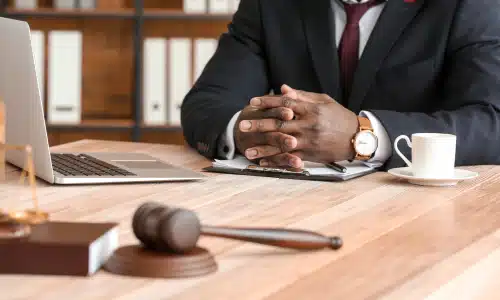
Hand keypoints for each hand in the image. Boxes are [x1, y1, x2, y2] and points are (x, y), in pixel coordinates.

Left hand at [240, 85, 358, 167]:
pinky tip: (263, 163)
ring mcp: (308, 141)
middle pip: (279, 123)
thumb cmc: (339, 117)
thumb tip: (283, 89)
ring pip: (282, 144)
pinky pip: (289, 158)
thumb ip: (302, 96)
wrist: (357, 137)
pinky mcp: (310, 155)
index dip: (267, 102)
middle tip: (242, 126)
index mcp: (311, 109)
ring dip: (263, 148)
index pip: (285, 103)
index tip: (252, 102)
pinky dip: (276, 161)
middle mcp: (308, 125)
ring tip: (247, 151)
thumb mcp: (324, 101)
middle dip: (259, 125)